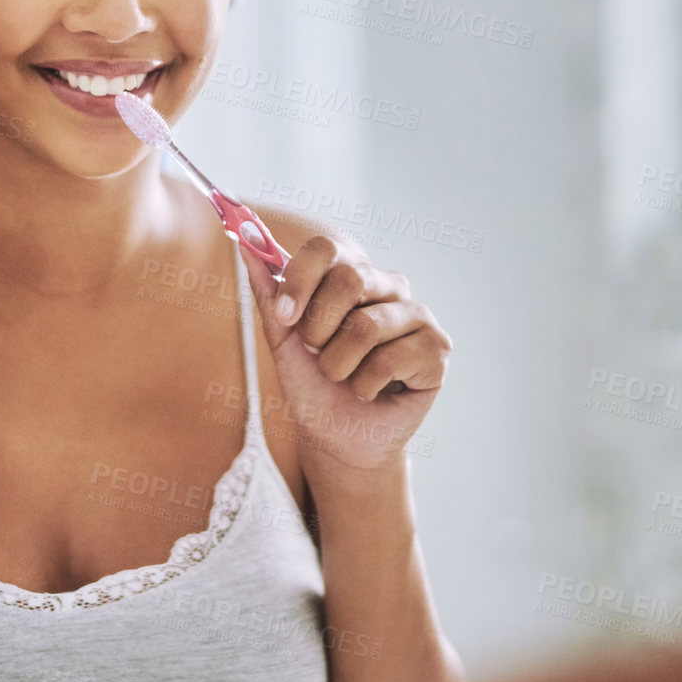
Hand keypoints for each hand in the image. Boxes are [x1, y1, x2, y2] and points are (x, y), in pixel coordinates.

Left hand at [236, 234, 451, 476]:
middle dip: (319, 328)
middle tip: (318, 353)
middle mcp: (389, 285)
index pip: (327, 248)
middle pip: (350, 279)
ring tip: (344, 377)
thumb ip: (270, 293)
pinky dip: (365, 386)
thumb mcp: (282, 339)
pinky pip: (389, 360)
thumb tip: (245, 242)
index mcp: (352, 272)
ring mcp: (417, 315)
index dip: (300, 279)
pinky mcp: (437, 348)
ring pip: (367, 326)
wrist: (336, 439)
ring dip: (339, 366)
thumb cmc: (313, 385)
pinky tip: (372, 391)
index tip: (284, 317)